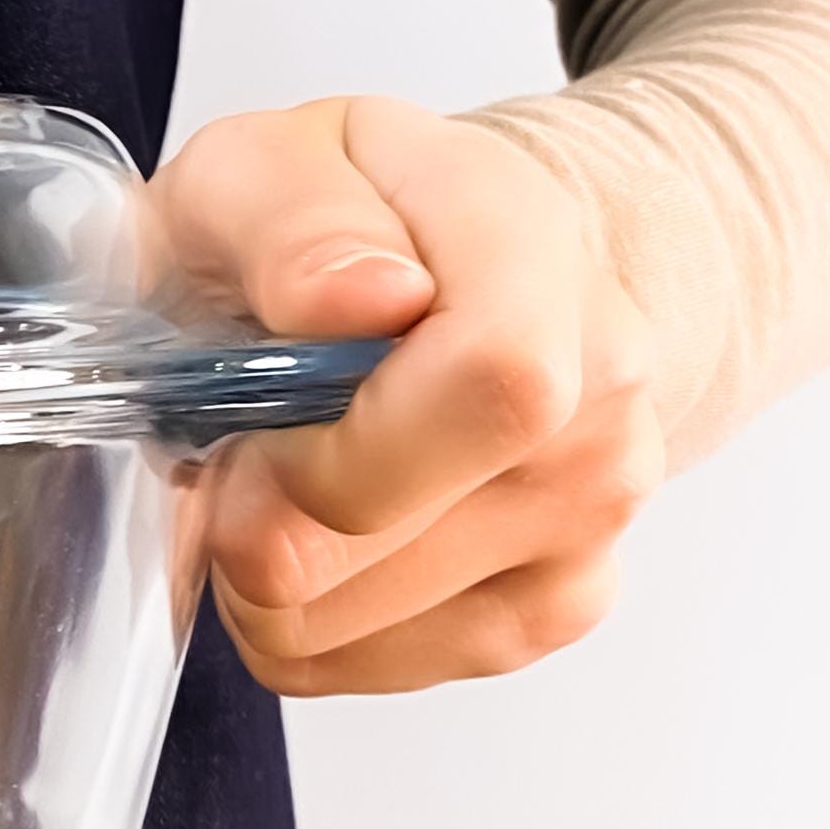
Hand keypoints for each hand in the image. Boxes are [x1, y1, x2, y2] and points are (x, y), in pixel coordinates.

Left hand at [152, 95, 663, 696]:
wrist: (457, 272)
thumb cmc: (348, 225)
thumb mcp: (270, 163)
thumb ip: (295, 216)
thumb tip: (357, 300)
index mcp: (535, 251)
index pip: (495, 386)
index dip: (335, 445)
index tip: (246, 430)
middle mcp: (599, 388)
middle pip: (395, 533)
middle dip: (254, 517)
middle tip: (231, 453)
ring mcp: (591, 510)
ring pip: (357, 621)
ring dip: (264, 574)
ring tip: (277, 478)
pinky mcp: (556, 605)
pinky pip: (371, 665)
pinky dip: (304, 620)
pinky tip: (315, 538)